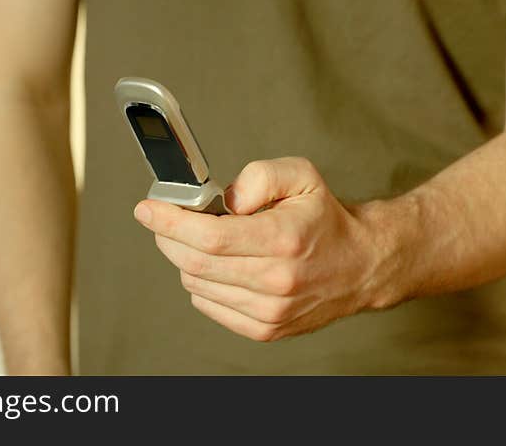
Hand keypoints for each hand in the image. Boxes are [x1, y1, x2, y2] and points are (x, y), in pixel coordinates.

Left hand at [132, 157, 409, 341]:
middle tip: (164, 219)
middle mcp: (277, 280)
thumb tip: (224, 200)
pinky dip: (202, 282)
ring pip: (198, 284)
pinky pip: (208, 305)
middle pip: (196, 263)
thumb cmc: (324, 219)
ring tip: (205, 240)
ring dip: (186, 259)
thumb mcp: (300, 176)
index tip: (147, 209)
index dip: (170, 222)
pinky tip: (221, 265)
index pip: (210, 236)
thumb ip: (259, 176)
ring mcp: (271, 311)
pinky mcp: (265, 329)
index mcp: (284, 239)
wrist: (359, 265)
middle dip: (168, 238)